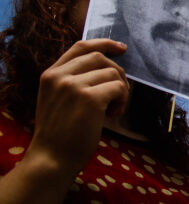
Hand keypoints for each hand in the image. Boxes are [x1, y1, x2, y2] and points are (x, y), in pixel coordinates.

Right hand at [29, 39, 129, 176]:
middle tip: (119, 96)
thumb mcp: (59, 100)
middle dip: (117, 73)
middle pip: (101, 58)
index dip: (104, 43)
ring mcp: (73, 85)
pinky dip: (123, 100)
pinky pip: (119, 88)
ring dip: (121, 91)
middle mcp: (59, 76)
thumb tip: (110, 68)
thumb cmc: (60, 135)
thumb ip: (75, 81)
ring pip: (113, 73)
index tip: (122, 48)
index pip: (81, 47)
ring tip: (113, 110)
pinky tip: (113, 115)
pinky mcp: (89, 98)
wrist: (51, 160)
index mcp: (50, 75)